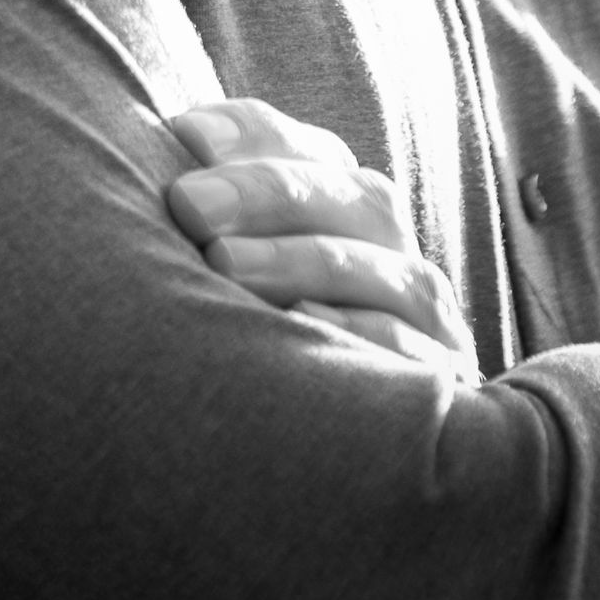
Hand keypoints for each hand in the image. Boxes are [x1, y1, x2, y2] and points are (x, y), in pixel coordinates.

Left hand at [167, 97, 479, 384]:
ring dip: (302, 260)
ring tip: (224, 263)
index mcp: (346, 201)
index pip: (309, 148)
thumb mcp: (230, 265)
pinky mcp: (440, 384)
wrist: (327, 465)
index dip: (252, 134)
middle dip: (267, 192)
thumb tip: (159, 151)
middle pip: (352, 196)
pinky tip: (301, 324)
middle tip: (188, 203)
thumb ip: (207, 212)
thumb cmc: (248, 337)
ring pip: (386, 270)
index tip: (186, 136)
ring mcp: (426, 315)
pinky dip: (359, 335)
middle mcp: (392, 248)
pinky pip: (410, 353)